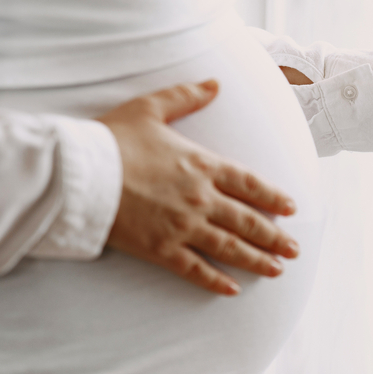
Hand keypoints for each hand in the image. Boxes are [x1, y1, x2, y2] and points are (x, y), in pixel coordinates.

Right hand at [97, 80, 298, 295]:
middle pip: (247, 220)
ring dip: (257, 259)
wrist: (78, 174)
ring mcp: (182, 226)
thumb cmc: (112, 138)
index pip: (249, 183)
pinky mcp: (161, 249)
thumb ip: (186, 96)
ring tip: (278, 269)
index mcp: (202, 164)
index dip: (273, 197)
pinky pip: (196, 269)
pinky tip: (233, 289)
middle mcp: (200, 198)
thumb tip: (215, 83)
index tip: (292, 208)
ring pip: (230, 247)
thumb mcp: (151, 107)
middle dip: (274, 235)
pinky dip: (216, 281)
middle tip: (294, 248)